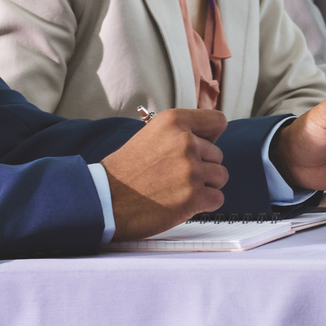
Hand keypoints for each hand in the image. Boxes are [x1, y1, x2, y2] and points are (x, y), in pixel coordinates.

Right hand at [102, 109, 227, 240]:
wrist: (105, 200)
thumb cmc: (125, 172)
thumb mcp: (151, 135)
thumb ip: (180, 134)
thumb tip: (210, 139)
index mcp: (173, 122)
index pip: (217, 121)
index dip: (211, 137)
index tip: (202, 147)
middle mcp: (185, 141)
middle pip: (218, 155)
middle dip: (203, 167)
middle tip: (176, 176)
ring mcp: (191, 169)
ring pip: (220, 177)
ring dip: (204, 186)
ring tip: (178, 189)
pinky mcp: (194, 196)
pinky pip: (217, 198)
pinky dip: (204, 204)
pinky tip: (182, 203)